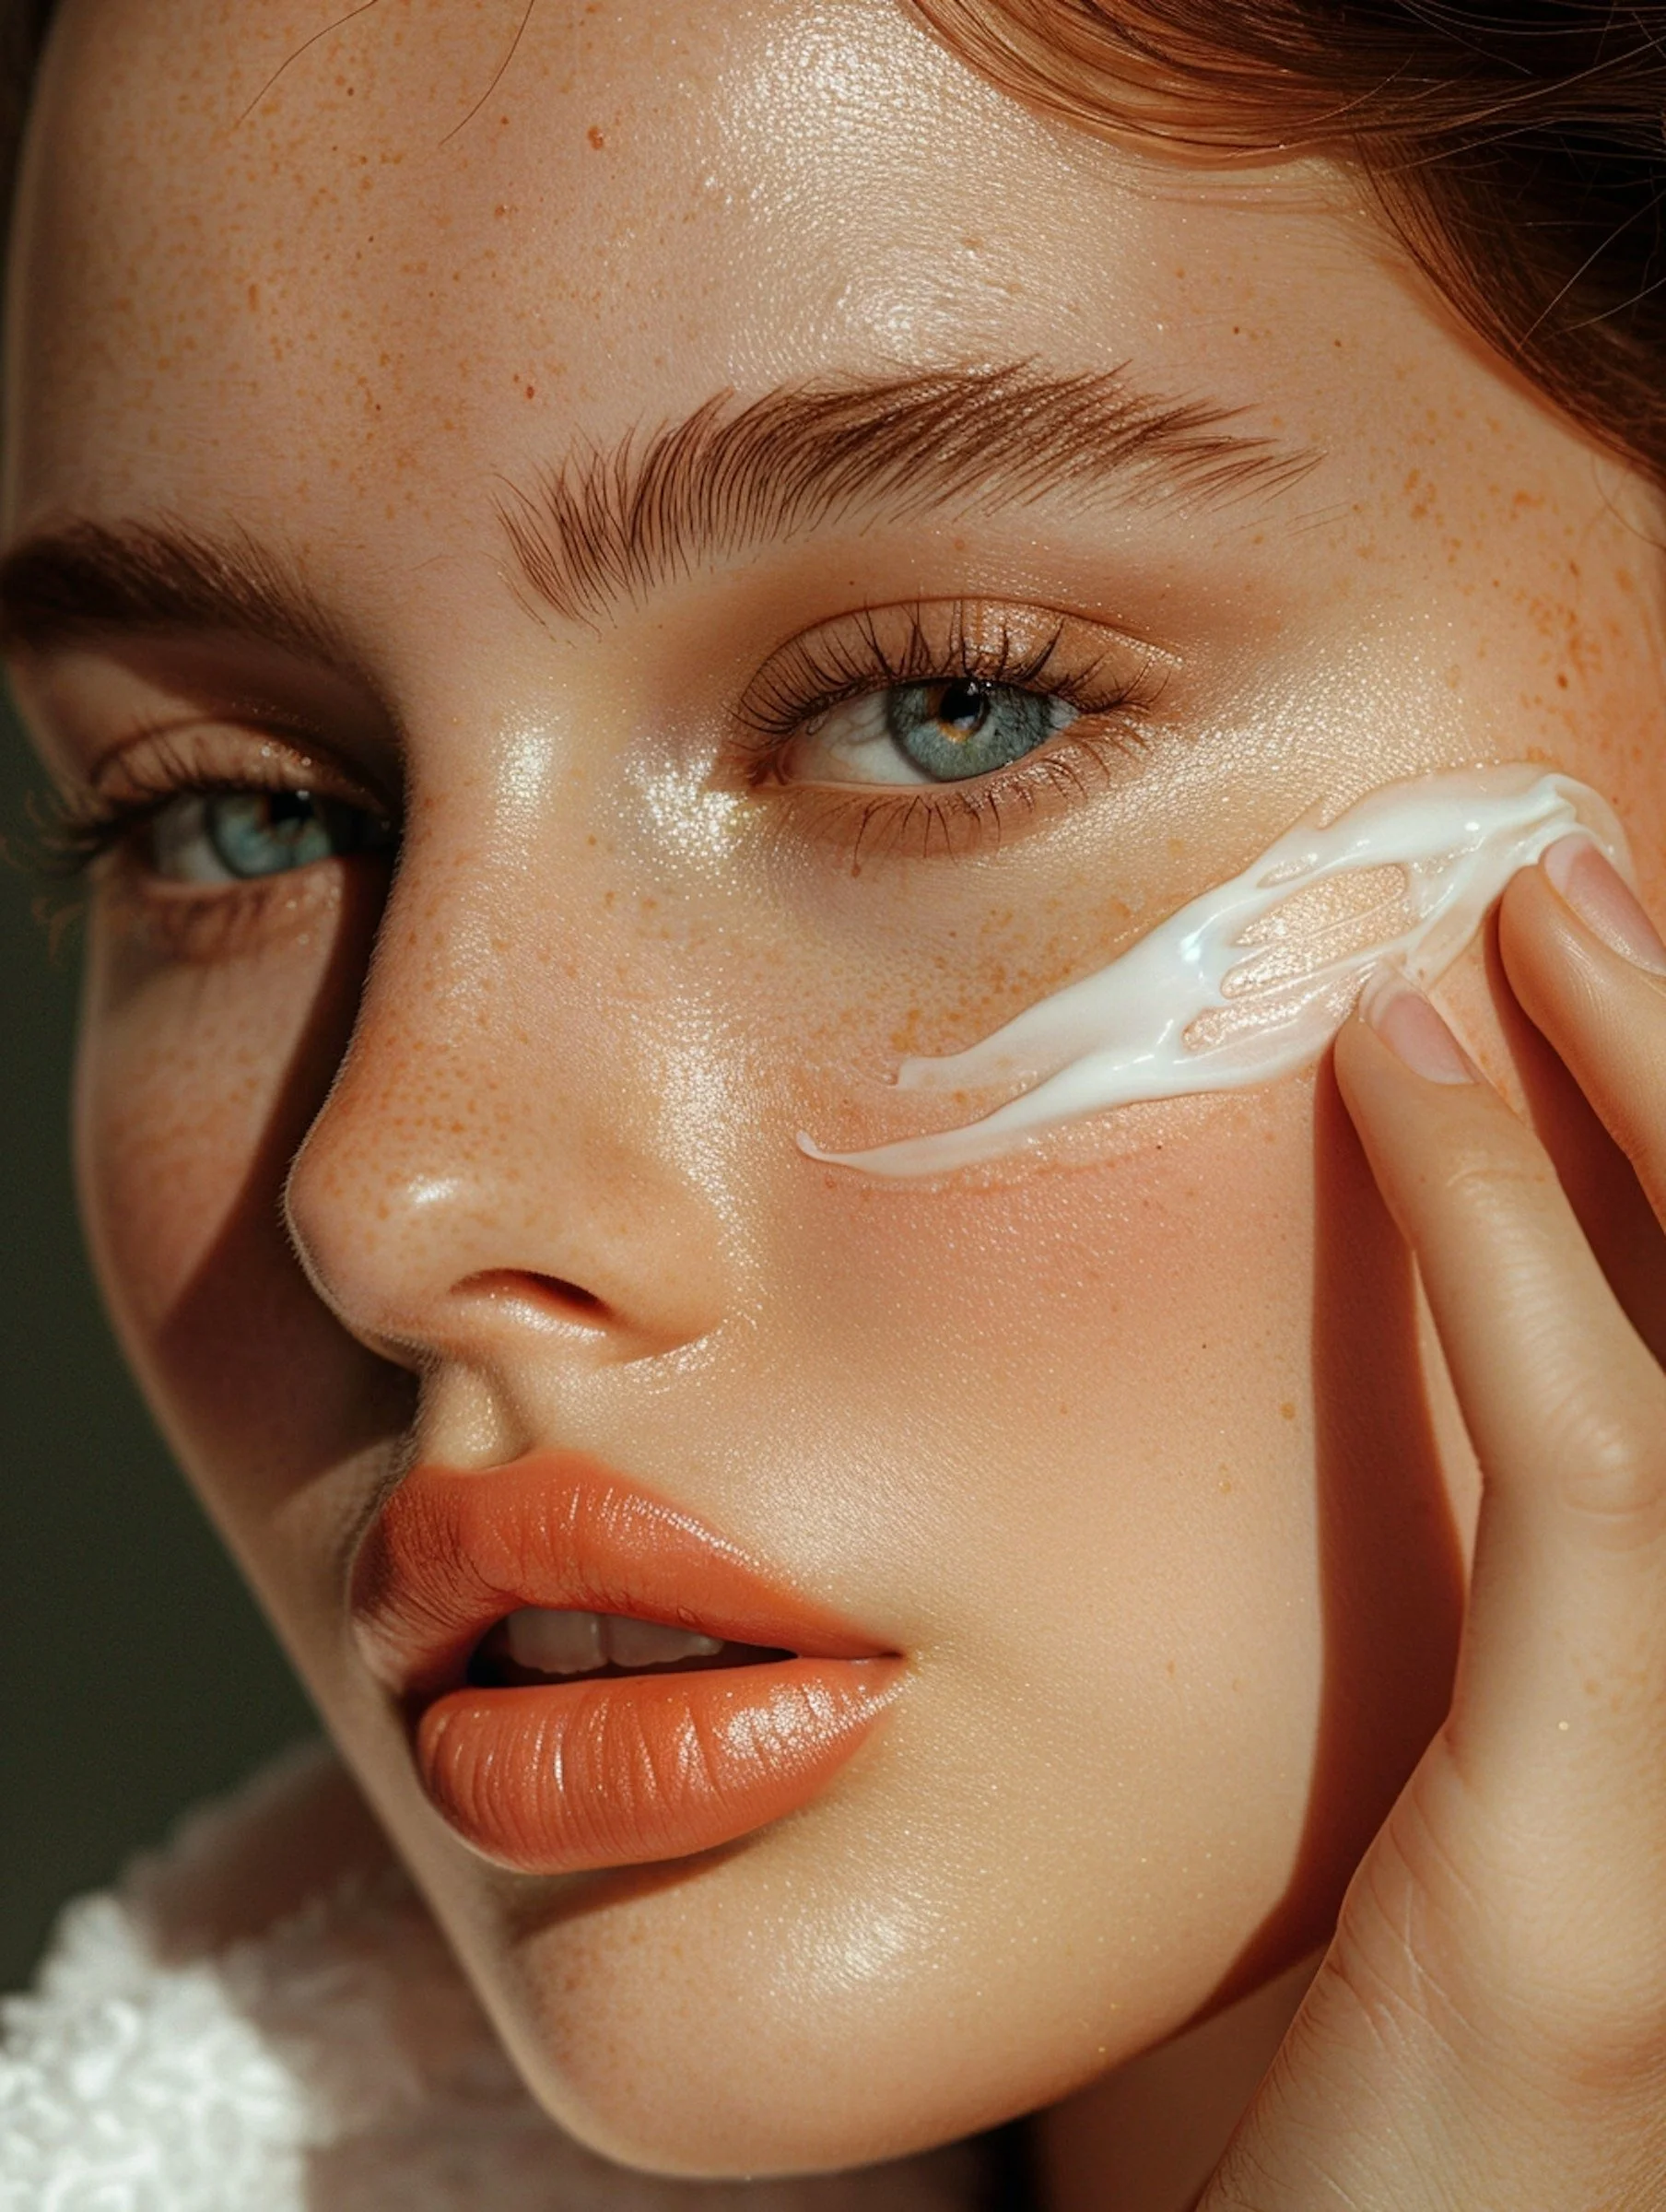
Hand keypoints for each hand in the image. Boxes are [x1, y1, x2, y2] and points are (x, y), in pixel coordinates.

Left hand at [1201, 836, 1665, 2211]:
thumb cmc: (1344, 2128)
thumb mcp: (1408, 1833)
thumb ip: (1430, 1640)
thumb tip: (1332, 1435)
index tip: (1603, 985)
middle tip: (1581, 876)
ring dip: (1641, 1089)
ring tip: (1528, 900)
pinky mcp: (1602, 1871)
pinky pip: (1592, 1470)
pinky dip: (1499, 1239)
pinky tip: (1403, 1071)